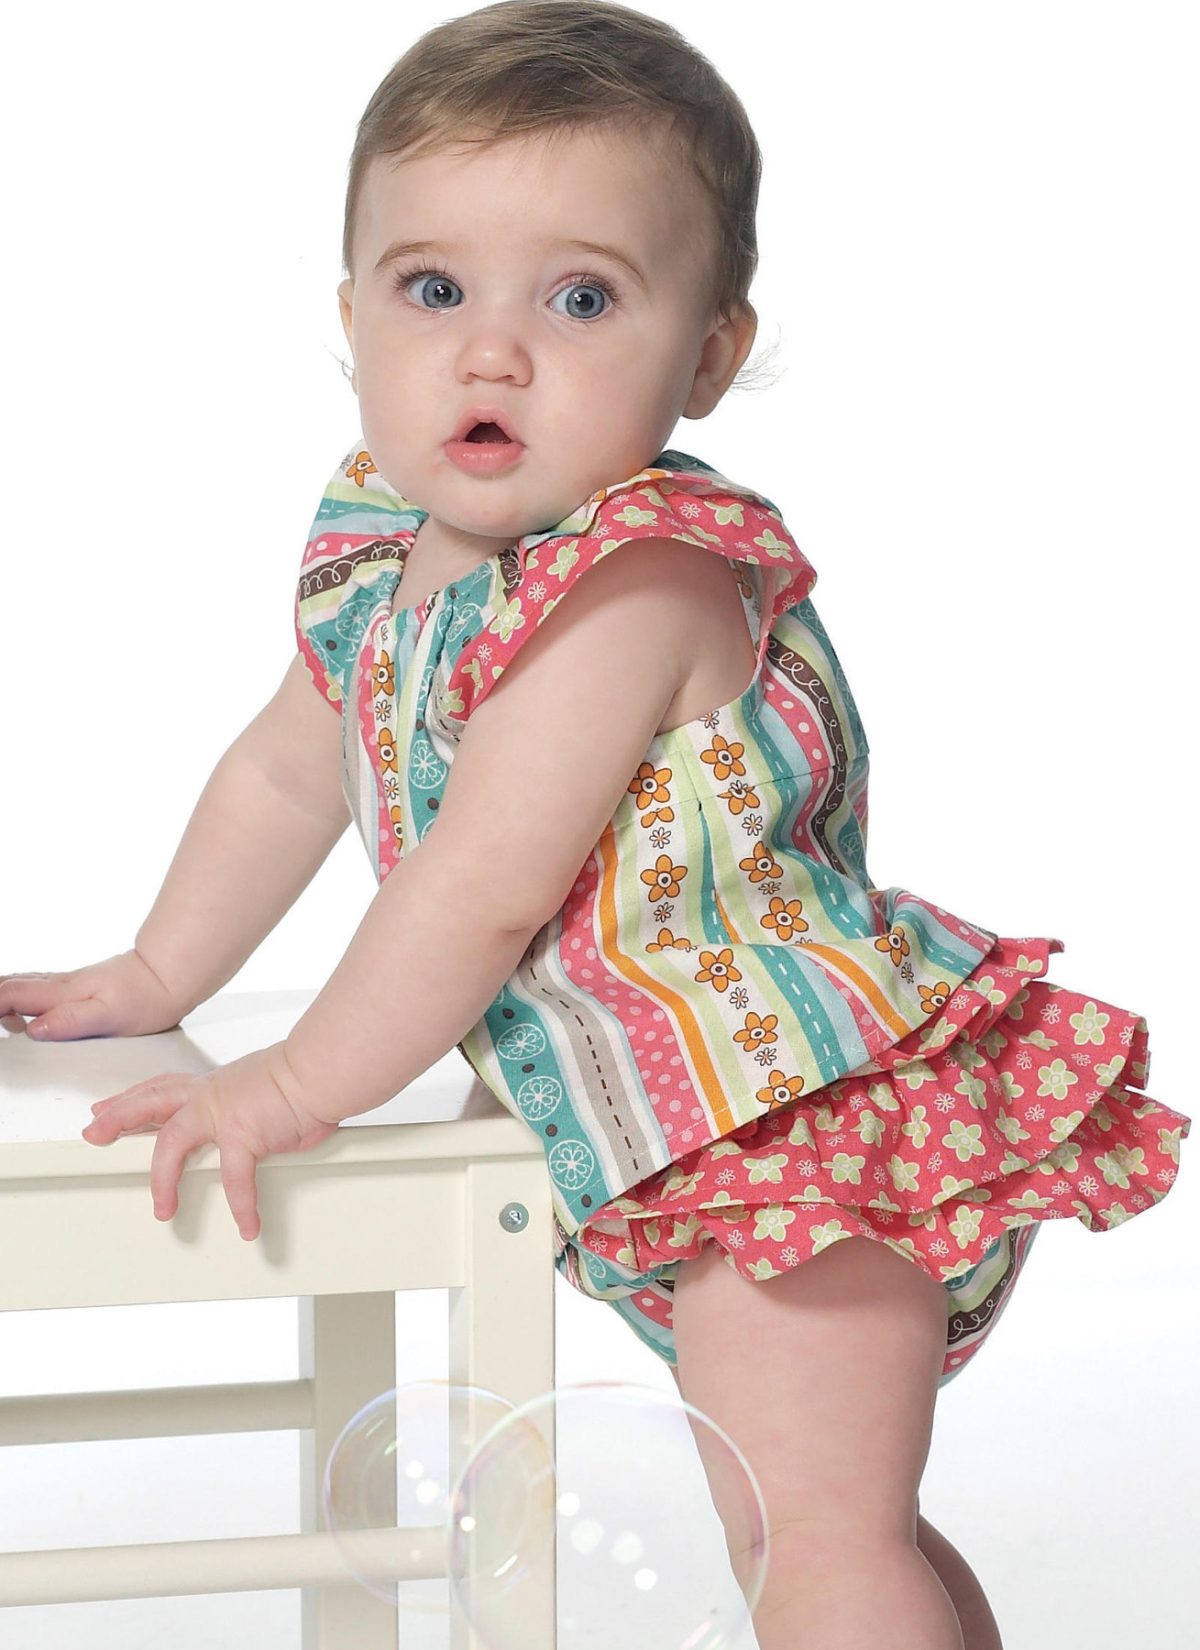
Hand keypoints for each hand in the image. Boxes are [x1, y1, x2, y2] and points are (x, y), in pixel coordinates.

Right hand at [0, 949, 190, 1039]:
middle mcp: (60, 985)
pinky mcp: (79, 987)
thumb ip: (69, 1022)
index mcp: (62, 994)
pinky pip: (38, 987)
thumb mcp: (108, 1016)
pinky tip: (24, 1008)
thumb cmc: (145, 998)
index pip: (9, 995)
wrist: (170, 977)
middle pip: (9, 986)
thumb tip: (33, 1029)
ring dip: (3, 996)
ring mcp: (68, 984)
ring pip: (23, 984)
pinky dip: (21, 995)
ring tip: (1, 1013)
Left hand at [80, 1042, 337, 1240]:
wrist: (323, 1069)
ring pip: (172, 1142)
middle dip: (117, 1117)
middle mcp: (212, 1096)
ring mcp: (224, 1114)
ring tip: (163, 1210)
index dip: (131, 1099)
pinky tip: (248, 1226)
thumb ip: (251, 1103)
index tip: (107, 1107)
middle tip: (93, 1133)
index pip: (162, 1088)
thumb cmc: (305, 1076)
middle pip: (150, 1102)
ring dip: (162, 1179)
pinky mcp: (245, 1135)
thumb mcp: (264, 1085)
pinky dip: (243, 1206)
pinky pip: (236, 1179)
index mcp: (215, 1086)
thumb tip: (262, 1116)